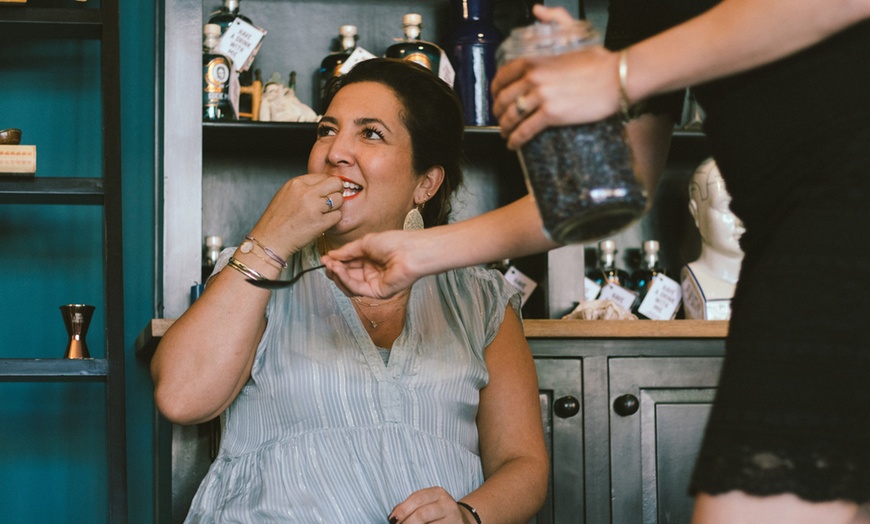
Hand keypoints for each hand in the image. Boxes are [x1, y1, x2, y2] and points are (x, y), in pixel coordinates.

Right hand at [248, 173, 344, 258]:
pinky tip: (322, 223)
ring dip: (336, 207)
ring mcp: (314, 207)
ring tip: (324, 214)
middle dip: (337, 191)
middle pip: (336, 183)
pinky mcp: (320, 222)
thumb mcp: (286, 194)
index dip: (328, 185)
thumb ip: (304, 187)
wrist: (270, 240)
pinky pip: (338, 216)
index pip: (324, 176)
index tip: (326, 192)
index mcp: (296, 183)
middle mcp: (306, 192)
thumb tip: (323, 184)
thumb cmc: (277, 220)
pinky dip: (333, 220)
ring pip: (339, 199)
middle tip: (333, 200)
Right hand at [321, 230, 424, 298]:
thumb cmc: (394, 243)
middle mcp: (370, 273)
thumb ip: (347, 251)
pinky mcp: (376, 293)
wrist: (410, 250)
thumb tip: (331, 255)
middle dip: (334, 270)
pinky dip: (345, 279)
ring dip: (338, 275)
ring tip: (332, 265)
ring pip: (349, 285)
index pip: (348, 264)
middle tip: (326, 262)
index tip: (325, 257)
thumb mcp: (365, 243)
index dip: (335, 262)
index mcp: (369, 260)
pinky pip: (356, 288)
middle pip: (346, 276)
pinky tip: (339, 270)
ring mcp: (373, 284)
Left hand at [388, 487, 470, 523]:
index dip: (403, 510)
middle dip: (407, 523)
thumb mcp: (426, 503)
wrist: (460, 521)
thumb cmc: (435, 512)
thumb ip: (410, 507)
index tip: (392, 520)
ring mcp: (453, 520)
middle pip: (422, 514)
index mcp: (438, 493)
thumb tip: (393, 517)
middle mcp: (447, 505)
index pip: (418, 499)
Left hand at [491, 6, 620, 149]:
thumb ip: (554, 18)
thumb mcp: (573, 33)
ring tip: (506, 134)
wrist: (616, 77)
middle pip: (504, 98)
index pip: (502, 76)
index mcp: (534, 60)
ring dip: (505, 128)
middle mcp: (533, 77)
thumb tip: (537, 10)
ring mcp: (541, 96)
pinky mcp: (551, 114)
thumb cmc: (598, 61)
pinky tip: (514, 144)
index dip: (495, 90)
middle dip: (498, 112)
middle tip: (500, 119)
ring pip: (512, 116)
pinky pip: (525, 130)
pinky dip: (515, 140)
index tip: (496, 98)